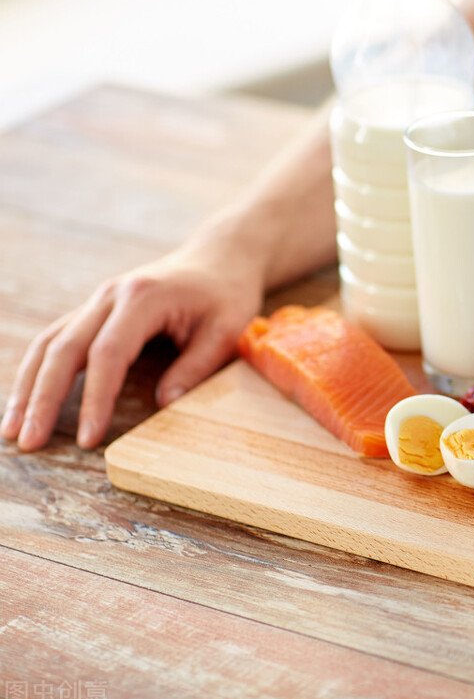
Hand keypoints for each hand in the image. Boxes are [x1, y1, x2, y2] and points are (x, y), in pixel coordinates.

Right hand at [1, 247, 262, 450]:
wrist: (219, 257)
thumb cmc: (227, 294)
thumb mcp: (228, 329)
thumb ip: (197, 366)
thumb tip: (164, 405)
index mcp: (143, 298)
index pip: (108, 353)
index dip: (94, 398)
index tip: (88, 438)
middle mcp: (111, 296)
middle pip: (64, 348)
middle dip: (42, 397)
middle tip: (28, 441)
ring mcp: (98, 301)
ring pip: (49, 343)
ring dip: (27, 386)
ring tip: (11, 430)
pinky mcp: (95, 310)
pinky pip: (56, 339)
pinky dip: (37, 370)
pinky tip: (25, 400)